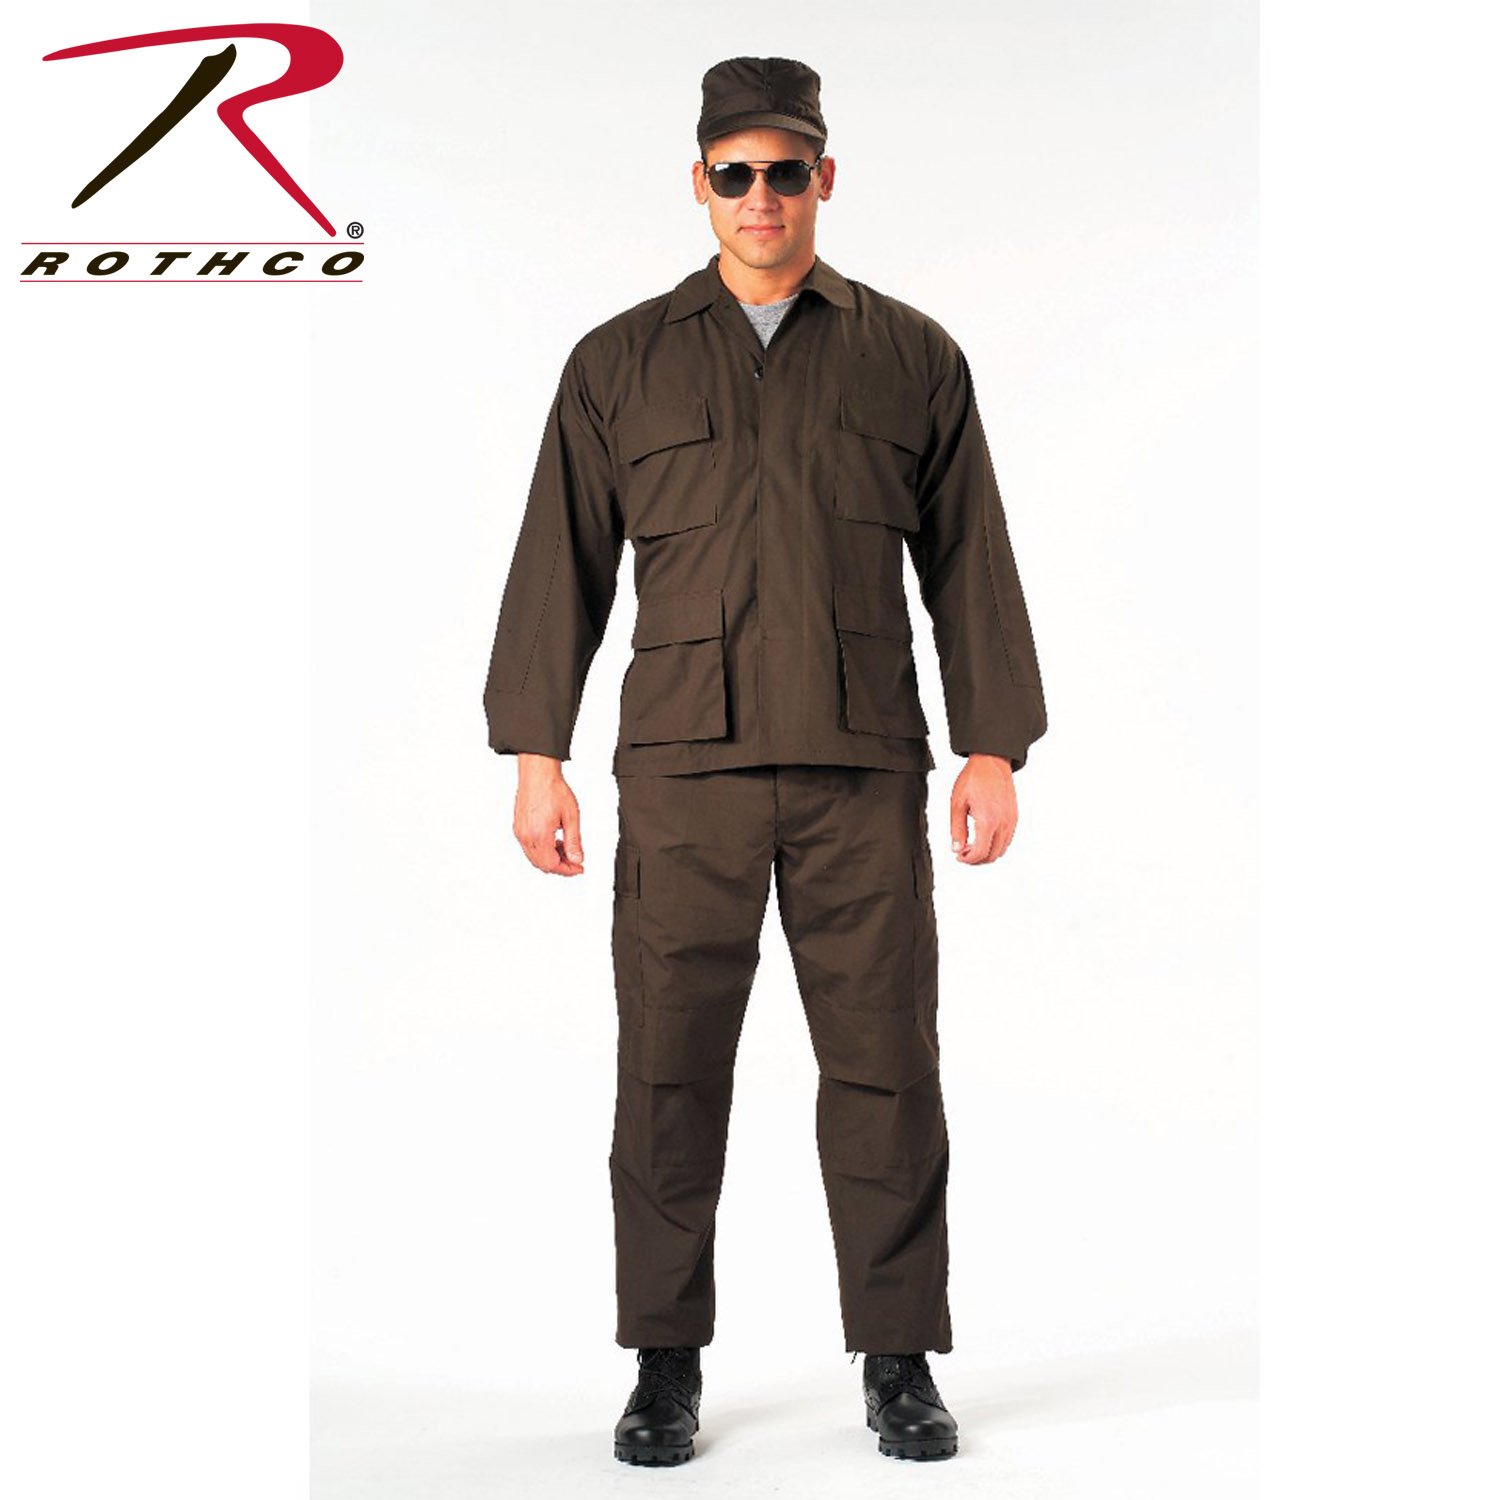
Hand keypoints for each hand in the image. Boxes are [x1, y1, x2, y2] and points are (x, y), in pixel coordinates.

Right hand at [514, 753, 584, 874]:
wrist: (538, 773)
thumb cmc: (552, 788)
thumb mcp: (571, 817)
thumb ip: (574, 842)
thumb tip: (577, 859)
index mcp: (539, 835)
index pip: (552, 865)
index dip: (567, 870)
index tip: (578, 868)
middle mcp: (526, 836)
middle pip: (542, 865)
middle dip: (560, 866)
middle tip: (574, 860)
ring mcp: (520, 832)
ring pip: (535, 857)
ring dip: (551, 858)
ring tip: (566, 848)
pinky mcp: (518, 827)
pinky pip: (529, 847)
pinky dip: (543, 850)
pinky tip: (554, 841)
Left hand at [950, 754, 1017, 864]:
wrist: (991, 761)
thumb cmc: (973, 779)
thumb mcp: (957, 804)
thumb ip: (957, 829)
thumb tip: (956, 849)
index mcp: (988, 821)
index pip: (980, 853)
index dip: (968, 859)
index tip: (959, 856)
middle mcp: (1003, 823)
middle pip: (992, 856)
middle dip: (976, 859)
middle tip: (963, 852)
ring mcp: (1011, 821)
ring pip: (1002, 850)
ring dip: (987, 853)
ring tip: (972, 845)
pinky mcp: (1014, 817)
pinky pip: (1007, 839)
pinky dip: (996, 844)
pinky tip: (983, 836)